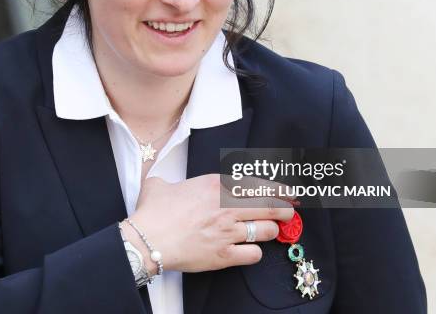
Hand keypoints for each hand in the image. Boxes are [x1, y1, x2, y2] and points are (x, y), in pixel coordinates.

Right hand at [126, 174, 293, 272]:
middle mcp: (226, 206)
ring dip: (272, 230)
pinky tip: (250, 250)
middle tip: (289, 210)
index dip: (277, 188)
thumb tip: (162, 184)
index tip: (286, 191)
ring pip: (266, 229)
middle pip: (270, 205)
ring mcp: (227, 231)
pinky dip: (255, 252)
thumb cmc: (152, 212)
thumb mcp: (160, 184)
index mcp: (215, 185)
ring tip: (272, 230)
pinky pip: (253, 254)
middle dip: (285, 208)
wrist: (147, 239)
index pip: (256, 184)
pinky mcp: (224, 254)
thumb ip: (168, 181)